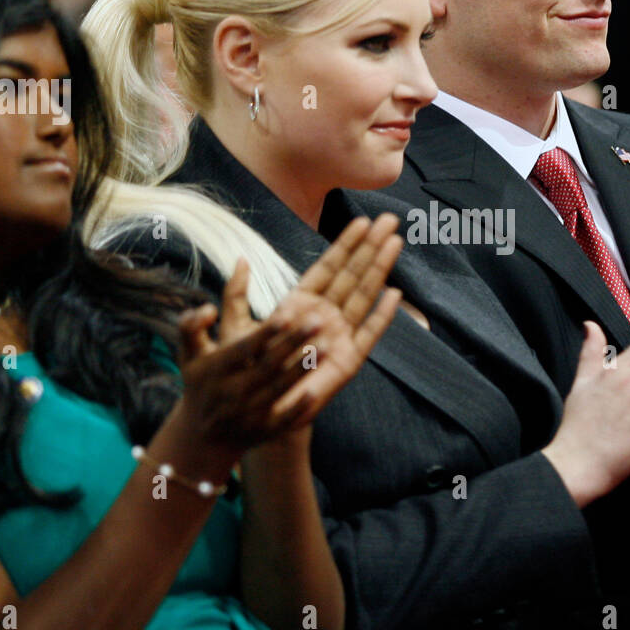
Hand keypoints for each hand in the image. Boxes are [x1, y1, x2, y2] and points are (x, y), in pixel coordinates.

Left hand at [171, 215, 401, 471]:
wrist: (255, 411)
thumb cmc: (245, 373)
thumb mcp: (234, 329)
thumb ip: (236, 296)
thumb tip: (241, 260)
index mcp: (301, 304)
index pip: (329, 267)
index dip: (345, 244)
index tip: (362, 220)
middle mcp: (325, 316)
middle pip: (352, 274)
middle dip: (371, 246)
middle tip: (389, 219)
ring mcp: (339, 336)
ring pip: (363, 295)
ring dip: (380, 269)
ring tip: (395, 243)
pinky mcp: (347, 361)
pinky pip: (368, 335)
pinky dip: (382, 316)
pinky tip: (395, 295)